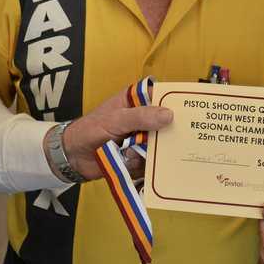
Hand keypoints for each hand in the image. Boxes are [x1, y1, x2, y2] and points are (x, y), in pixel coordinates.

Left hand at [53, 86, 171, 180]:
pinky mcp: (138, 157)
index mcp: (136, 101)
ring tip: (130, 153)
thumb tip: (169, 115)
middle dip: (169, 134)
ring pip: (161, 145)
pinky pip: (151, 162)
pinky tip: (128, 163)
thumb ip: (140, 117)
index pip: (161, 97)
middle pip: (166, 124)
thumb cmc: (90, 130)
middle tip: (172, 141)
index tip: (191, 111)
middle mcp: (142, 119)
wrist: (72, 157)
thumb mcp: (115, 120)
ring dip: (152, 152)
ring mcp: (141, 139)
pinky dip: (144, 166)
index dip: (176, 102)